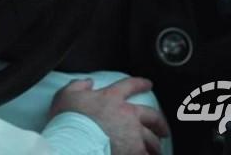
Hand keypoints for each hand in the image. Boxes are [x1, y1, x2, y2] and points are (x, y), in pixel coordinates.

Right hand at [48, 77, 169, 154]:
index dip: (141, 83)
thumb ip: (78, 85)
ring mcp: (132, 135)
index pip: (131, 85)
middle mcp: (127, 114)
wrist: (73, 141)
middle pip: (152, 115)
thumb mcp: (67, 94)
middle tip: (163, 128)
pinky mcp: (133, 152)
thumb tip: (88, 82)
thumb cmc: (68, 119)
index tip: (148, 84)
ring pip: (152, 139)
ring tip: (158, 150)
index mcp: (112, 98)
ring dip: (156, 145)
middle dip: (160, 122)